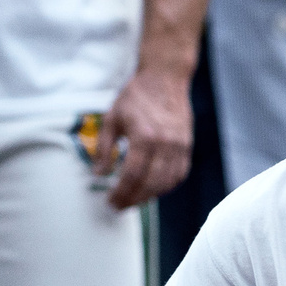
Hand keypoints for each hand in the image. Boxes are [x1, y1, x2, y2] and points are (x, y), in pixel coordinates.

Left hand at [97, 63, 194, 208]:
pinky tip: (153, 189)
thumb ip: (104, 148)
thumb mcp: (112, 118)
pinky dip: (166, 187)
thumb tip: (99, 173)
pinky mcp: (187, 146)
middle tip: (120, 206)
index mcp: (144, 136)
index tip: (111, 201)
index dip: (121, 193)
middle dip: (133, 199)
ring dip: (149, 196)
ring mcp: (179, 146)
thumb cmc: (136, 96)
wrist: (165, 78)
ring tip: (134, 200)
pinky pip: (179, 175)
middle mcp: (165, 144)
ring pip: (166, 183)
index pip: (132, 175)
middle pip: (150, 184)